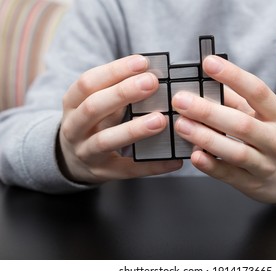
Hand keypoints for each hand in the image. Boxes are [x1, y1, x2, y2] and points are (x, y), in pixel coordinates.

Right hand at [58, 55, 181, 182]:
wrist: (72, 160)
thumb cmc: (92, 123)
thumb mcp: (96, 103)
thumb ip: (117, 92)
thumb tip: (153, 76)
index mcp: (72, 104)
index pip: (88, 83)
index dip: (114, 71)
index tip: (142, 62)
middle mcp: (74, 128)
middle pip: (93, 108)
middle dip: (123, 93)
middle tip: (152, 83)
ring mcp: (86, 152)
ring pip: (105, 141)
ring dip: (134, 129)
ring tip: (160, 120)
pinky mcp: (103, 172)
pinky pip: (129, 170)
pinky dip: (152, 166)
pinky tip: (173, 160)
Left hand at [172, 55, 275, 203]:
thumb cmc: (272, 138)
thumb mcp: (263, 116)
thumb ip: (236, 100)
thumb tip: (205, 82)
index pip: (258, 91)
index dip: (233, 76)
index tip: (208, 63)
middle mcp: (275, 139)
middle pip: (242, 124)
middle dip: (209, 111)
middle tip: (181, 101)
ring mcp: (265, 164)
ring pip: (236, 152)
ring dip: (206, 138)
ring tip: (182, 125)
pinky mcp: (251, 184)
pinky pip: (229, 175)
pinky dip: (211, 166)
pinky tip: (194, 156)